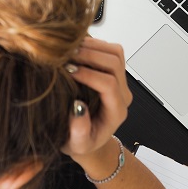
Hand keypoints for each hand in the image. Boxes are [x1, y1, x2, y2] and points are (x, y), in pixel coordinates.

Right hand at [61, 37, 131, 161]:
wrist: (88, 138)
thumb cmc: (82, 142)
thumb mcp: (77, 144)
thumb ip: (79, 131)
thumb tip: (77, 107)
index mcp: (116, 111)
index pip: (109, 84)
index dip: (89, 75)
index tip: (68, 71)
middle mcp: (122, 93)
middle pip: (114, 63)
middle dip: (90, 55)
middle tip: (66, 56)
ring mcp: (119, 80)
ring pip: (115, 52)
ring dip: (92, 46)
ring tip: (69, 49)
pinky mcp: (113, 71)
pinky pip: (109, 50)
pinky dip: (92, 44)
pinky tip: (74, 48)